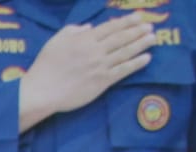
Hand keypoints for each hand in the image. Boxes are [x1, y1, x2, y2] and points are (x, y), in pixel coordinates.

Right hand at [19, 15, 153, 131]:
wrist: (42, 91)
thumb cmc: (45, 66)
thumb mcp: (55, 41)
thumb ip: (73, 30)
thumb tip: (89, 27)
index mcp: (85, 39)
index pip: (111, 27)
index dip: (127, 21)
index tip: (139, 16)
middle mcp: (96, 50)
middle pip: (122, 38)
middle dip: (138, 30)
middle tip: (150, 26)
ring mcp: (100, 66)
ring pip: (126, 52)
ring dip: (141, 44)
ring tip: (152, 38)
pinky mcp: (102, 81)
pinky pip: (123, 70)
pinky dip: (136, 63)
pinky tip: (146, 58)